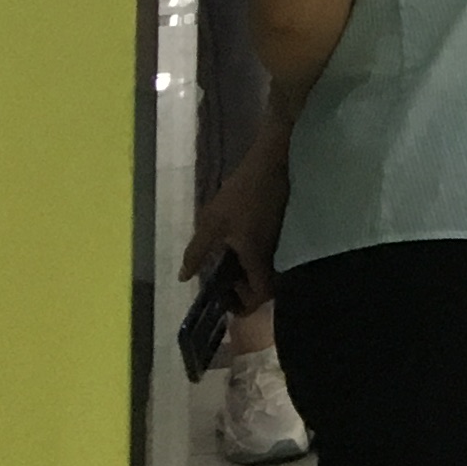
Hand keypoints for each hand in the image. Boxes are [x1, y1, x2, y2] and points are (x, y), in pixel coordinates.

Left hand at [181, 128, 289, 307]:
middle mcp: (273, 253)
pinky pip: (268, 253)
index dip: (245, 304)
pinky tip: (238, 243)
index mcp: (255, 256)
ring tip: (226, 262)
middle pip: (265, 285)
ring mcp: (281, 240)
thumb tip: (185, 278)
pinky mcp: (282, 227)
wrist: (273, 161)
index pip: (260, 294)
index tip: (227, 300)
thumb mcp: (211, 222)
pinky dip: (253, 258)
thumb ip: (197, 253)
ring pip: (267, 269)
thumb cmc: (241, 193)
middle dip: (244, 290)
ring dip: (248, 273)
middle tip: (223, 282)